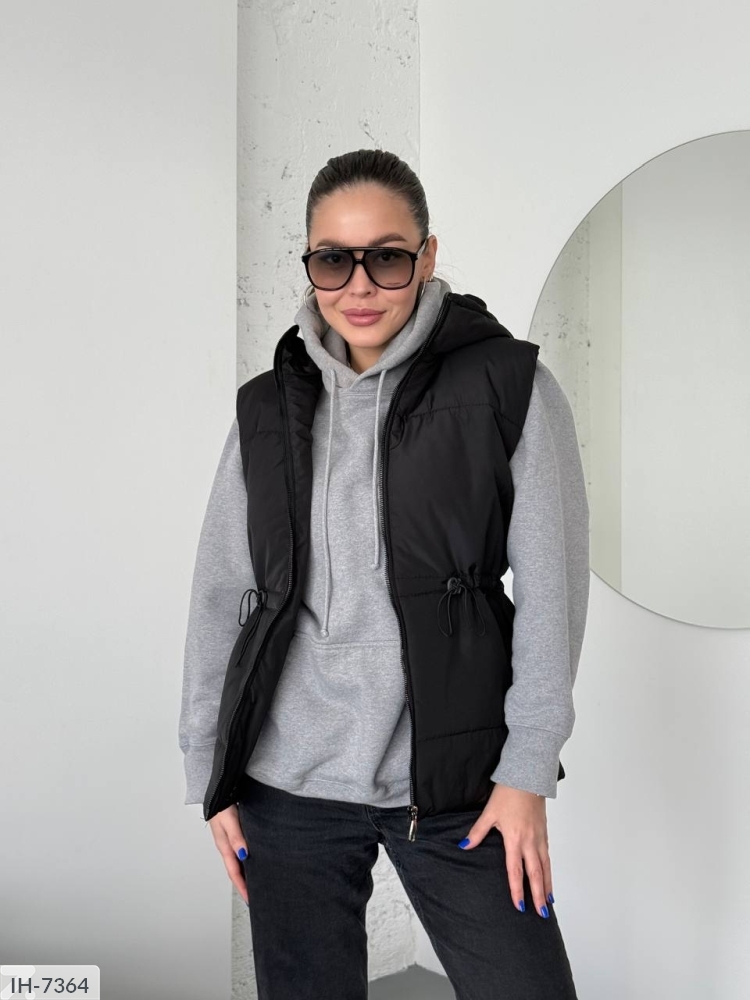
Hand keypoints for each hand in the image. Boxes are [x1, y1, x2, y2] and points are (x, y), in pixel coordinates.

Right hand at [208, 803, 249, 904]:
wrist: (219, 791)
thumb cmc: (222, 805)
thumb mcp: (229, 821)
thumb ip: (236, 837)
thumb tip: (244, 855)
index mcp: (224, 847)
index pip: (234, 872)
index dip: (242, 887)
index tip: (250, 900)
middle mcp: (228, 847)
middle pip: (236, 871)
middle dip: (245, 885)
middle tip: (257, 898)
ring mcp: (231, 841)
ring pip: (239, 862)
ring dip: (247, 874)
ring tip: (259, 884)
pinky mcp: (236, 834)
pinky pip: (241, 852)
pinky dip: (248, 861)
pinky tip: (256, 861)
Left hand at [458, 783, 552, 917]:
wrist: (527, 777)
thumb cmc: (507, 794)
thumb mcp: (489, 813)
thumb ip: (477, 832)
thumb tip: (464, 847)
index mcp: (514, 839)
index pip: (516, 871)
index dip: (517, 890)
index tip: (519, 906)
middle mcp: (529, 842)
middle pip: (535, 874)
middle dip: (538, 895)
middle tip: (541, 914)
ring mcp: (539, 837)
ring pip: (545, 866)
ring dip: (547, 885)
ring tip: (549, 903)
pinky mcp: (544, 832)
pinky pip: (548, 856)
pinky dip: (549, 870)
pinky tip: (549, 877)